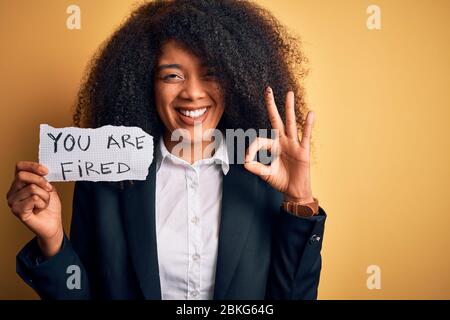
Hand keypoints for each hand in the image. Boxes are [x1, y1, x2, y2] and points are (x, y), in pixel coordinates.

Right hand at [6, 161, 62, 257]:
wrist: (54, 224)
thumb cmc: (50, 206)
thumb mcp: (48, 188)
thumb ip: (42, 178)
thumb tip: (42, 168)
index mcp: (19, 184)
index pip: (19, 167)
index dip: (32, 166)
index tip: (46, 171)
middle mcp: (12, 192)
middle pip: (22, 175)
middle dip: (41, 181)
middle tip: (48, 190)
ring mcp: (13, 202)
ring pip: (32, 188)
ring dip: (45, 196)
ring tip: (43, 204)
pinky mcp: (18, 211)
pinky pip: (34, 199)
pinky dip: (42, 203)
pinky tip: (40, 209)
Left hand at [244, 87, 314, 203]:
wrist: (294, 191)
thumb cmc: (280, 181)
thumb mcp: (265, 174)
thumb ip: (256, 168)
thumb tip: (244, 163)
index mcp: (273, 146)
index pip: (260, 140)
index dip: (252, 148)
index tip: (247, 159)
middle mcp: (283, 142)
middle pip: (276, 120)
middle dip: (272, 106)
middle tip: (268, 90)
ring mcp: (294, 144)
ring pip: (291, 123)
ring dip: (289, 108)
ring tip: (289, 93)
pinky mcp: (303, 151)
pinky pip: (306, 136)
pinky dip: (309, 125)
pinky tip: (310, 113)